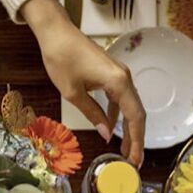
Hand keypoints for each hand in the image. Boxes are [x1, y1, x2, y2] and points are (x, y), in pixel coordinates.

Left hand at [21, 0, 145, 164]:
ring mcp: (119, 74)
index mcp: (118, 82)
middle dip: (136, 137)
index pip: (135, 117)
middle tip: (133, 160)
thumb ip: (93, 114)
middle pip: (137, 112)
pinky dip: (119, 113)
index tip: (135, 159)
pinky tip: (112, 126)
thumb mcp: (73, 93)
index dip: (137, 140)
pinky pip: (121, 97)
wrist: (56, 32)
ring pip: (130, 105)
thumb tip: (107, 134)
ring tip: (125, 148)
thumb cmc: (61, 58)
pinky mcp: (112, 73)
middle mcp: (124, 77)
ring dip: (128, 127)